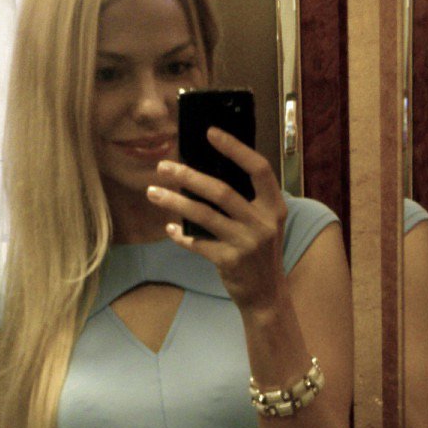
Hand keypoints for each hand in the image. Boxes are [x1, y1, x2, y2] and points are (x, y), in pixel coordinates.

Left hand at [146, 127, 288, 311]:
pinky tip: (171, 229)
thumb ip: (247, 201)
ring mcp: (247, 243)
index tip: (211, 132)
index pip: (258, 169)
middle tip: (163, 166)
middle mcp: (263, 223)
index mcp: (274, 207)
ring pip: (204, 215)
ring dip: (175, 202)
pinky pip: (197, 243)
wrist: (267, 294)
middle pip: (222, 191)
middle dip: (188, 176)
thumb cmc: (261, 252)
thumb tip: (207, 171)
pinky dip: (181, 235)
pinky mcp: (230, 261)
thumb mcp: (265, 224)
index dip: (236, 148)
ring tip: (153, 192)